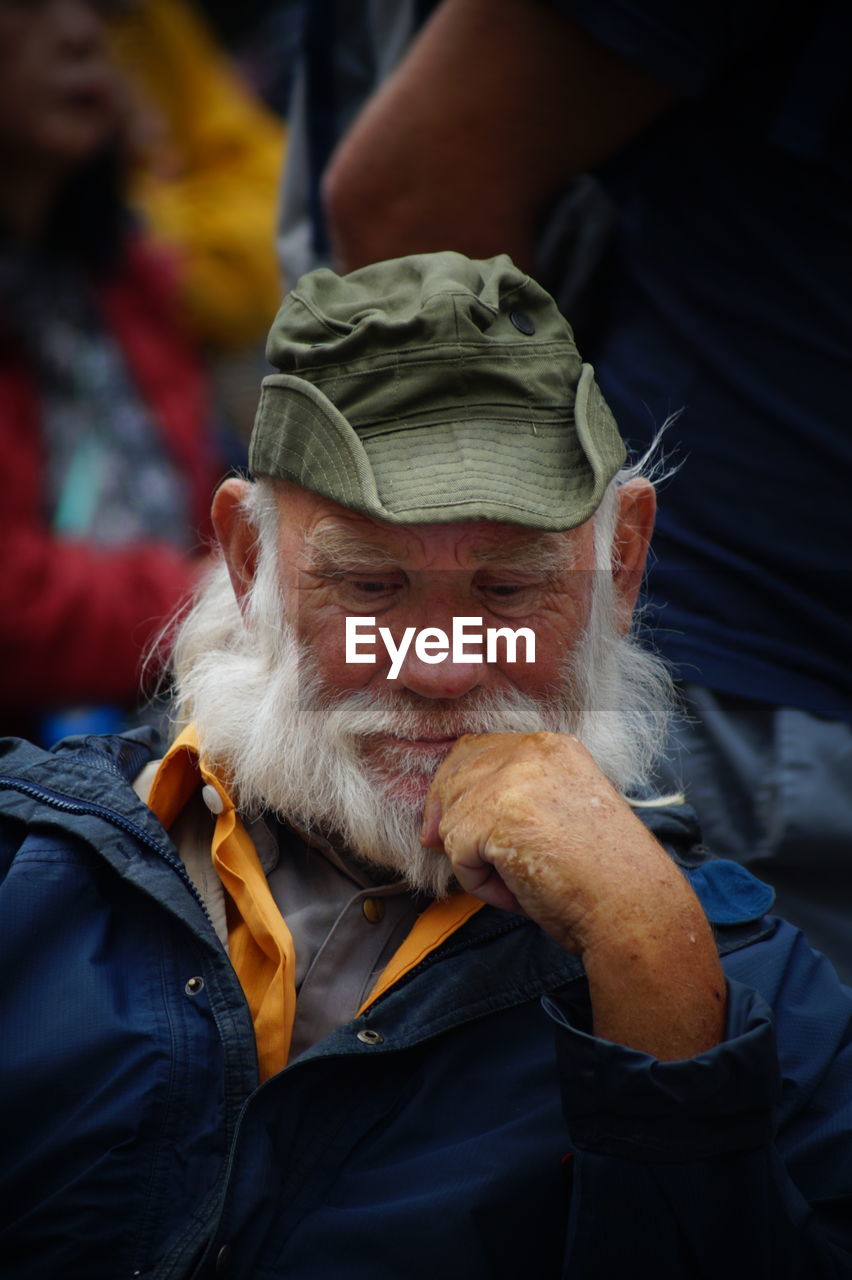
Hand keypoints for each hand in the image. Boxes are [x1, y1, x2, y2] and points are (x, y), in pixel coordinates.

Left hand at [421, 732, 725, 1058]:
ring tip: (517, 880)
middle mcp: (530, 751)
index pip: (476, 751)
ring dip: (474, 859)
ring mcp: (511, 780)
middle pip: (454, 777)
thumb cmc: (602, 875)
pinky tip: (517, 892)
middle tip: (461, 857)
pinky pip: (458, 853)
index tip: (445, 825)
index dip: (454, 788)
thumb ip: (514, 797)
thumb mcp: (561, 810)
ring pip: (453, 819)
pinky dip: (480, 883)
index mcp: (551, 746)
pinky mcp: (494, 815)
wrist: (630, 904)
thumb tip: (439, 819)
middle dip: (447, 820)